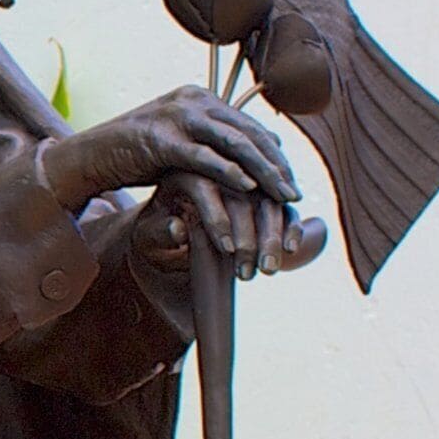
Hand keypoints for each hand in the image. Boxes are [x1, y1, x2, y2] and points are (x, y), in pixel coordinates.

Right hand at [39, 86, 299, 209]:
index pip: (249, 125)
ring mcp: (177, 117)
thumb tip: (249, 157)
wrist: (88, 155)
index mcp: (200, 98)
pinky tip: (248, 188)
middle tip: (295, 193)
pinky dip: (229, 171)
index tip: (290, 180)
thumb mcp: (177, 142)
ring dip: (263, 171)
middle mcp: (193, 101)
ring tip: (282, 195)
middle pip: (249, 132)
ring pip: (234, 143)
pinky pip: (204, 156)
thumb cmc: (133, 155)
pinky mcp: (161, 139)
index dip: (273, 154)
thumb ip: (209, 143)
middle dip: (276, 166)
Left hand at [134, 178, 328, 276]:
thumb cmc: (153, 232)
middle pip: (242, 195)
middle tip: (255, 268)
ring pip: (268, 200)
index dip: (216, 219)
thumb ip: (158, 232)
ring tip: (268, 269)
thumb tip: (177, 230)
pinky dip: (291, 225)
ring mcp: (244, 179)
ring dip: (273, 235)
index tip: (226, 250)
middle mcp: (219, 168)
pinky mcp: (263, 192)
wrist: (165, 227)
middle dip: (252, 234)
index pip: (205, 188)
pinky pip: (283, 206)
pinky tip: (292, 249)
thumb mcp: (146, 234)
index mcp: (184, 170)